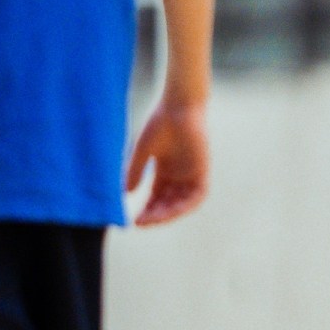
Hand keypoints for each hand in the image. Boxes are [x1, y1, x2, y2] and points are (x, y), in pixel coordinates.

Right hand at [126, 101, 209, 226]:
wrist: (179, 106)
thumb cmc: (160, 123)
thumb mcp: (144, 151)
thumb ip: (135, 171)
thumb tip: (127, 193)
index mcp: (165, 172)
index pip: (156, 198)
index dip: (146, 211)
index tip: (133, 221)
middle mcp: (178, 176)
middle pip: (167, 204)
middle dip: (154, 215)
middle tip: (141, 223)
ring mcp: (191, 175)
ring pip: (181, 203)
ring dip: (168, 213)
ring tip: (153, 218)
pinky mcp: (202, 171)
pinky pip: (197, 195)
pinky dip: (186, 205)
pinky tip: (172, 210)